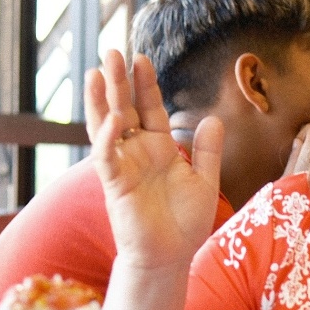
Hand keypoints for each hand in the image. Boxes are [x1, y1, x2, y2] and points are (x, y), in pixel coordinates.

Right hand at [84, 50, 222, 270]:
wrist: (170, 257)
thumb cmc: (184, 224)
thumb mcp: (205, 182)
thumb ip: (207, 151)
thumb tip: (214, 118)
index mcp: (159, 147)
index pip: (149, 108)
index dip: (145, 84)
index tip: (140, 58)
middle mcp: (137, 152)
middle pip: (124, 109)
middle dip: (118, 81)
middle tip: (112, 51)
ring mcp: (124, 166)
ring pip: (107, 126)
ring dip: (101, 100)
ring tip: (96, 71)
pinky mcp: (115, 185)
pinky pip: (108, 157)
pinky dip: (108, 138)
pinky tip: (113, 118)